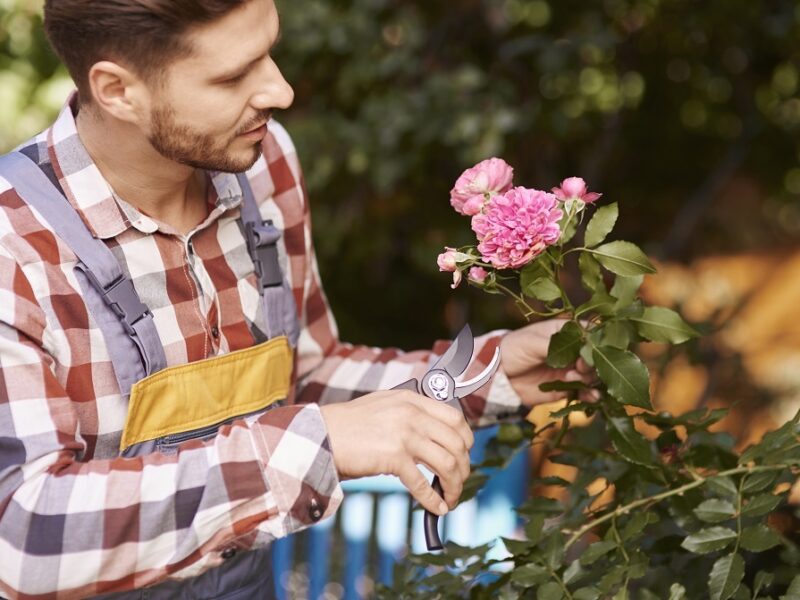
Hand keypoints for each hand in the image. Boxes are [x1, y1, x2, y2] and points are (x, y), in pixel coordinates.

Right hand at [320, 390, 473, 515]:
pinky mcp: (393, 457)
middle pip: (456, 443)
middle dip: (463, 467)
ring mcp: (404, 435)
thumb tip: (435, 436)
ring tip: (451, 497)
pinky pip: (423, 483)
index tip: (465, 453)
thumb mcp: (384, 406)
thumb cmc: (349, 425)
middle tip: (459, 481)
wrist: (321, 435)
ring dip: (453, 486)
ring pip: (446, 464)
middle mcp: (411, 414)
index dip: (466, 439)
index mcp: (411, 399)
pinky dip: (433, 500)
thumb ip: (409, 413)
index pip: (455, 417)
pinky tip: (437, 508)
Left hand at [500, 319, 596, 406]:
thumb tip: (579, 350)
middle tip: (579, 367)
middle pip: (594, 355)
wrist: (498, 376)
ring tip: (572, 379)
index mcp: (565, 331)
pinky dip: (590, 395)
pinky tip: (591, 397)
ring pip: (592, 375)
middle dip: (591, 362)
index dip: (594, 341)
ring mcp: (570, 369)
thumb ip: (555, 346)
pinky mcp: (567, 388)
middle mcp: (572, 350)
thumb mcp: (531, 342)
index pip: (589, 332)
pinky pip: (584, 392)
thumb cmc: (513, 349)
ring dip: (589, 378)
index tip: (590, 349)